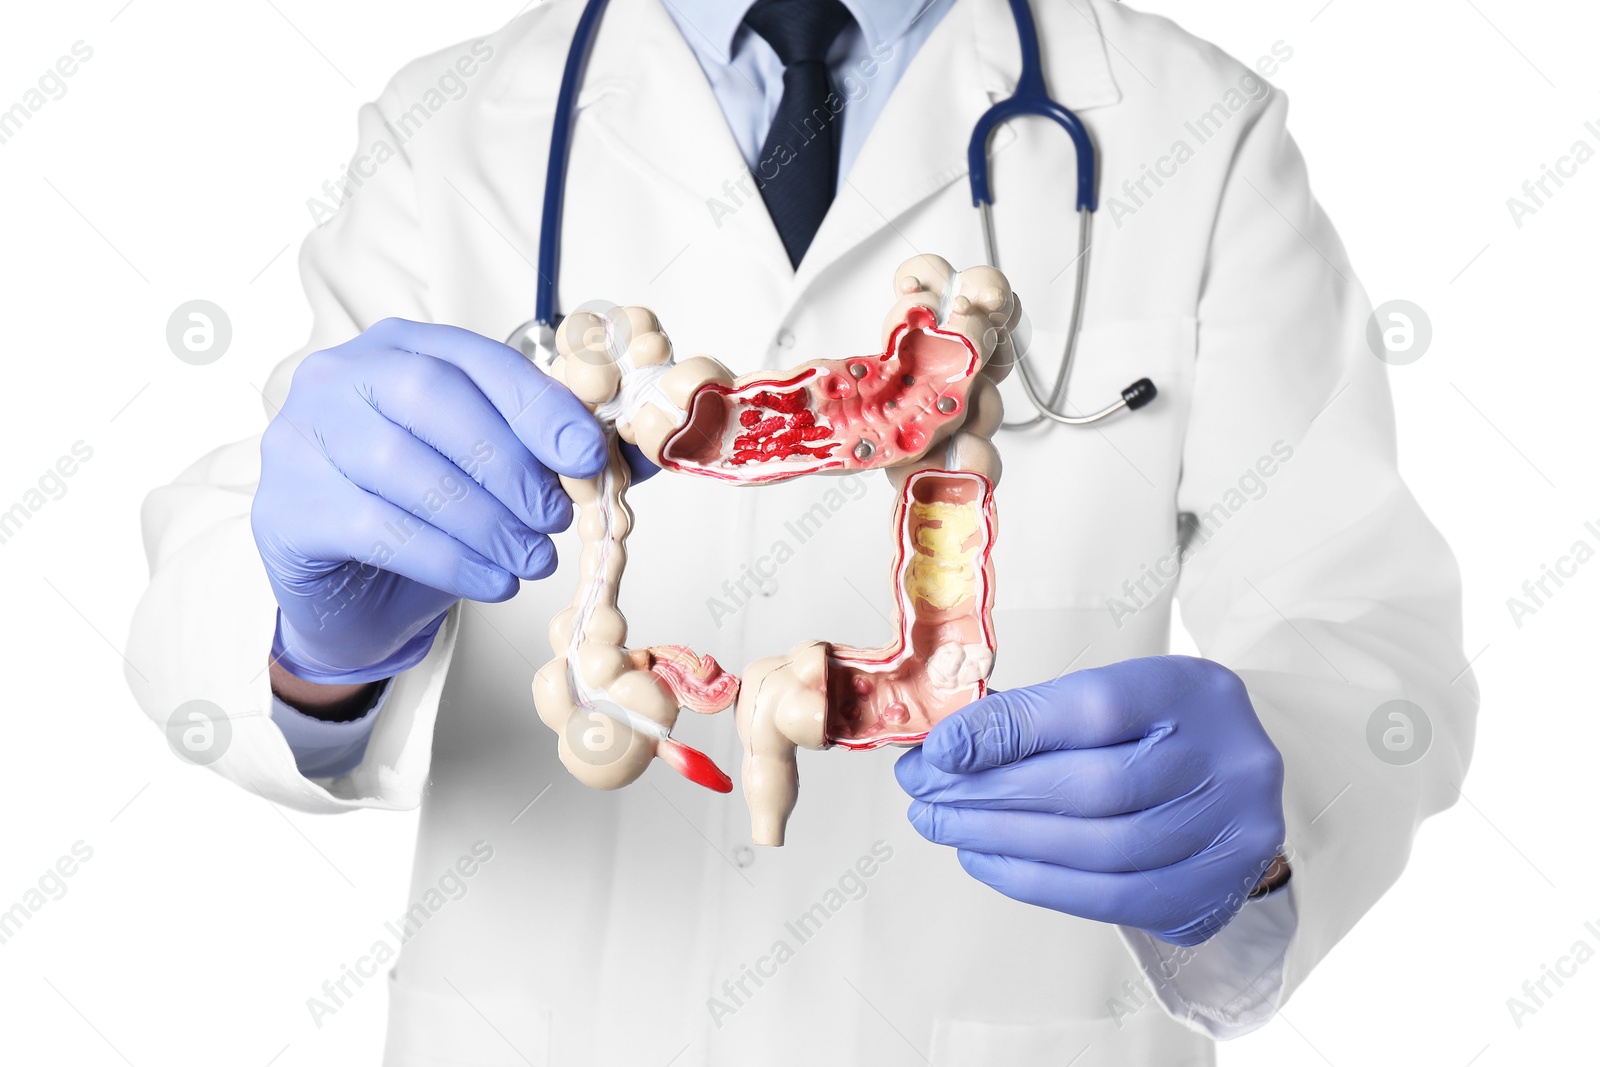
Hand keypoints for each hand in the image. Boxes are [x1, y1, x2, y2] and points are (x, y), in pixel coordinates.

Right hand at [252, 318, 610, 684]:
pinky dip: (448, 558)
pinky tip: (491, 581)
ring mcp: (302, 437)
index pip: (478, 360)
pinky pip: (376, 528)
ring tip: (531, 558)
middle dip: (509, 462)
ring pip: (404, 467)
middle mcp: (342, 377)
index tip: (589, 456)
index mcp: (403, 347)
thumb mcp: (494, 472)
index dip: (540, 406)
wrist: (348, 592)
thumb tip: (653, 448)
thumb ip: (561, 453)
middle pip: (433, 399)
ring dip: (484, 519)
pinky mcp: (286, 507)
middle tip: (555, 518)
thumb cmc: (426, 514)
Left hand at [895, 656, 1285, 945]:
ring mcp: (1230, 832)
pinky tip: (986, 861)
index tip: (941, 747)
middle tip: (926, 792)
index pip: (1093, 708)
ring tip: (944, 826)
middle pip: (1092, 785)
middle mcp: (1226, 761)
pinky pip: (1110, 899)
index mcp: (1193, 692)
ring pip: (1098, 847)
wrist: (1233, 785)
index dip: (1009, 730)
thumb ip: (1037, 716)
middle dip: (991, 791)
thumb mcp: (1111, 698)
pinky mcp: (1213, 891)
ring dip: (1003, 840)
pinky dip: (1035, 881)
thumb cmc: (1156, 734)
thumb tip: (946, 746)